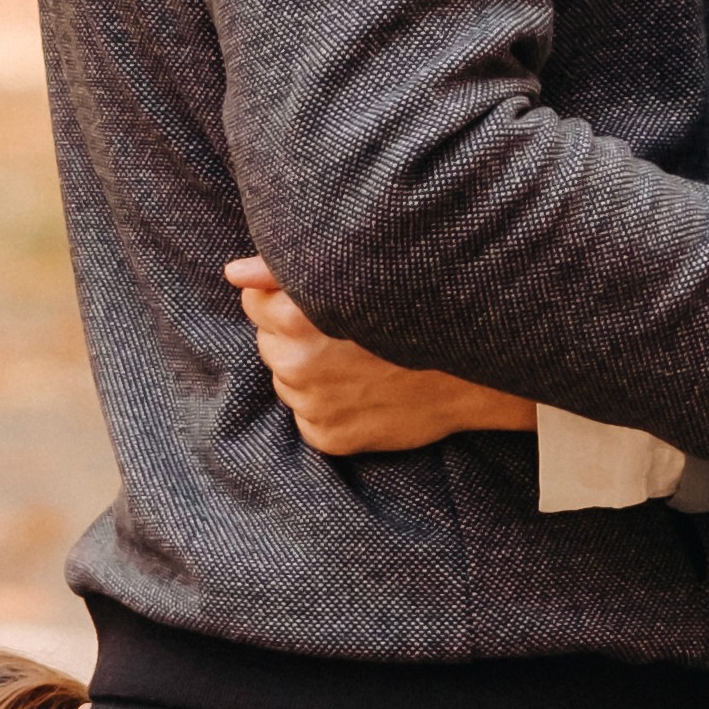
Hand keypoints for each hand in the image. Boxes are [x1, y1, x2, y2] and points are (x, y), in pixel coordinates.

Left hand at [226, 257, 536, 461]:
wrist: (477, 373)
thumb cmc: (419, 310)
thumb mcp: (355, 276)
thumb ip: (282, 270)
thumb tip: (232, 273)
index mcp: (297, 317)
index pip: (253, 302)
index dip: (283, 298)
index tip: (322, 302)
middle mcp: (298, 364)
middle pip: (267, 342)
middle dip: (295, 335)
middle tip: (347, 333)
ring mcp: (313, 405)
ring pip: (287, 380)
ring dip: (311, 371)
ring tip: (360, 361)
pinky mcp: (327, 437)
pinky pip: (308, 417)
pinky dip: (329, 406)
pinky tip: (364, 391)